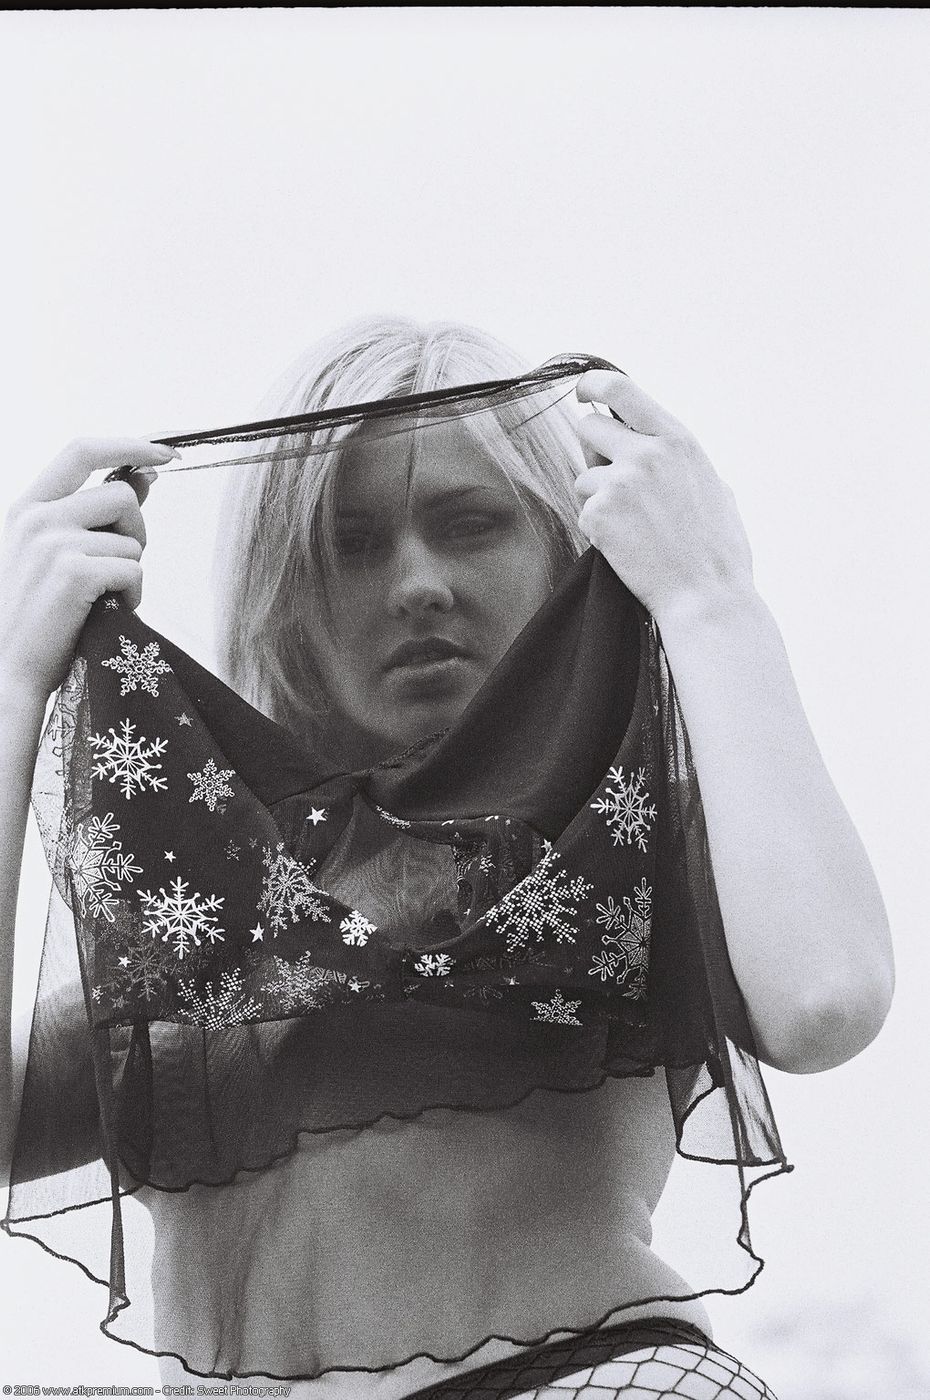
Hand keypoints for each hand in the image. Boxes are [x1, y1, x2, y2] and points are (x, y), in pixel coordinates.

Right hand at [0, 438, 175, 704]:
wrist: (9, 670)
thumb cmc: (38, 616)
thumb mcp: (56, 554)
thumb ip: (96, 515)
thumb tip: (146, 476)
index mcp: (28, 507)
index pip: (82, 451)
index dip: (131, 445)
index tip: (167, 454)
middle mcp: (37, 518)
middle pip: (122, 496)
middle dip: (137, 530)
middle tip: (122, 565)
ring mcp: (53, 544)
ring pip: (133, 540)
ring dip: (132, 572)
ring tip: (103, 598)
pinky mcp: (75, 573)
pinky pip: (135, 570)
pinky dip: (134, 596)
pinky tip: (109, 612)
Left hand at [574, 371, 754, 623]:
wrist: (706, 596)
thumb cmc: (716, 550)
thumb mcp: (714, 487)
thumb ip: (680, 460)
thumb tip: (657, 443)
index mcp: (677, 440)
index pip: (620, 389)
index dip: (593, 385)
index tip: (584, 392)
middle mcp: (647, 453)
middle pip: (588, 428)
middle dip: (594, 453)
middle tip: (614, 483)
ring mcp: (620, 483)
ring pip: (583, 476)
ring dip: (598, 498)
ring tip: (634, 527)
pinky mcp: (598, 514)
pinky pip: (583, 511)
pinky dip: (598, 528)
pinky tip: (627, 545)